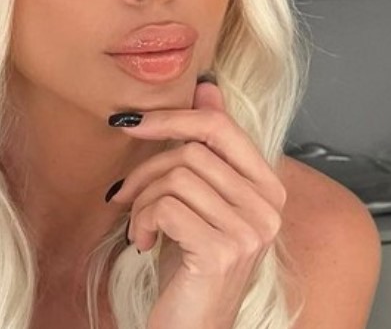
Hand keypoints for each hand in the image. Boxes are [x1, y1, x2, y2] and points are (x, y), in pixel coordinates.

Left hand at [108, 81, 286, 328]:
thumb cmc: (188, 259)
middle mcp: (268, 207)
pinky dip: (141, 220)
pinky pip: (166, 206)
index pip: (220, 127)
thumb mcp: (197, 198)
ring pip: (176, 176)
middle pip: (192, 150)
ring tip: (138, 225)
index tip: (132, 123)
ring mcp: (250, 230)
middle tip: (123, 193)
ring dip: (142, 199)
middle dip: (146, 168)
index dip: (173, 117)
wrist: (189, 325)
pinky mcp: (222, 251)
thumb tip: (208, 86)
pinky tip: (142, 244)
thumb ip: (208, 147)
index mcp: (267, 188)